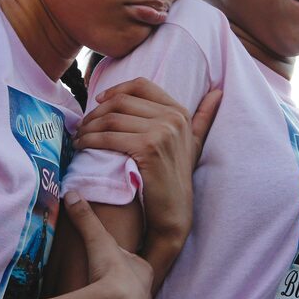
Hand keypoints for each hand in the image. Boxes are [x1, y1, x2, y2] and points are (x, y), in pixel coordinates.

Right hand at [63, 192, 152, 298]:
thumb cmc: (110, 274)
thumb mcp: (98, 242)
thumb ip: (86, 218)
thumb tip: (72, 192)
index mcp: (143, 272)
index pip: (133, 265)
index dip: (120, 264)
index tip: (107, 266)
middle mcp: (148, 296)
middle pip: (134, 291)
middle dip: (121, 291)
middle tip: (102, 291)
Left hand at [73, 78, 221, 245]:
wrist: (173, 214)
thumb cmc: (176, 179)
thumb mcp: (193, 143)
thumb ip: (204, 117)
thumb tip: (218, 92)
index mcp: (180, 112)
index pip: (141, 85)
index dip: (115, 90)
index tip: (99, 101)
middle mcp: (174, 118)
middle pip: (121, 101)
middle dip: (96, 112)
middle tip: (83, 125)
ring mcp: (162, 132)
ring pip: (111, 119)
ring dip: (89, 127)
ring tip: (79, 137)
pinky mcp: (148, 148)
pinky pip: (109, 137)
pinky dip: (90, 141)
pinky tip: (82, 147)